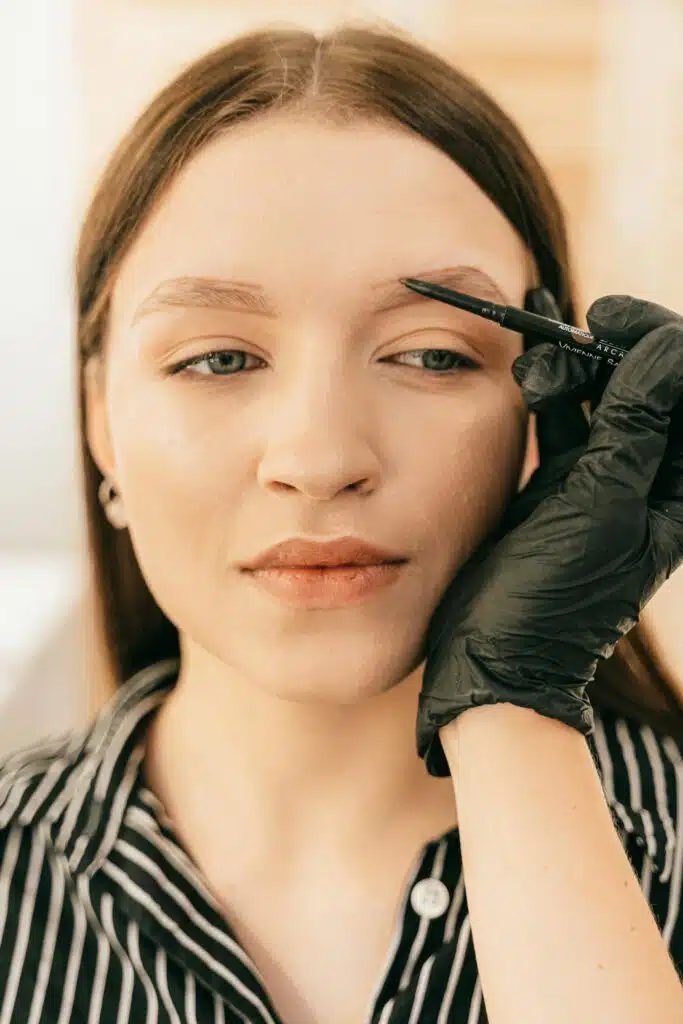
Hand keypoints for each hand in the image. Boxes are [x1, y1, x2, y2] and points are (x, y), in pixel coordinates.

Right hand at [417, 293, 682, 775]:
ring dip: (570, 370)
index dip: (653, 340)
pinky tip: (529, 365)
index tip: (605, 318)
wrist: (494, 657)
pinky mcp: (557, 486)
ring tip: (531, 372)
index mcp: (677, 488)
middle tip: (563, 339)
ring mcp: (600, 480)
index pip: (680, 389)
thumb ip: (636, 424)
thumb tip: (667, 346)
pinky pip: (563, 423)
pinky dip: (548, 392)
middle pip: (642, 385)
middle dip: (606, 352)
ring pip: (599, 398)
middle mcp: (646, 478)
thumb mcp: (602, 505)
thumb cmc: (556, 596)